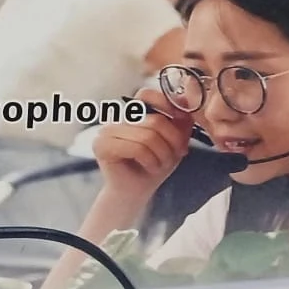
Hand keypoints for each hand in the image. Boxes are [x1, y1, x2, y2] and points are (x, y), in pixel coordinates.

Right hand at [94, 88, 192, 205]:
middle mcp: (117, 120)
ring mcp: (107, 132)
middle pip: (154, 121)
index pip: (146, 94)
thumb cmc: (154, 167)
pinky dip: (150, 161)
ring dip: (162, 155)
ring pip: (147, 136)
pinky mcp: (102, 147)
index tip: (182, 120)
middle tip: (177, 154)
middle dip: (172, 141)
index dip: (166, 104)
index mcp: (132, 114)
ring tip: (161, 164)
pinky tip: (151, 168)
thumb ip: (181, 120)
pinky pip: (136, 148)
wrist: (136, 194)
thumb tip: (186, 98)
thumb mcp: (175, 141)